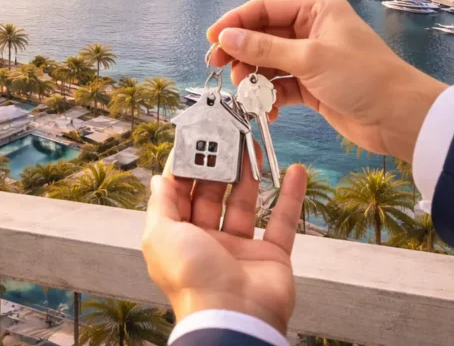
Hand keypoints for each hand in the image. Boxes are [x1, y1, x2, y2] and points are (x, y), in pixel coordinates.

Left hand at [142, 152, 305, 333]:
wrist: (234, 317)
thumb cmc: (192, 279)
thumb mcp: (161, 235)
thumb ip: (160, 204)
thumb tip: (158, 179)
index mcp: (178, 238)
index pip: (180, 194)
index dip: (186, 166)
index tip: (194, 139)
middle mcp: (208, 242)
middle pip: (213, 195)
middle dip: (219, 165)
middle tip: (226, 136)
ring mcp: (240, 249)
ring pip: (246, 203)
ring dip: (250, 174)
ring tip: (254, 145)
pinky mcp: (271, 257)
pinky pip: (283, 222)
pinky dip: (291, 197)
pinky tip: (296, 171)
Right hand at [207, 0, 446, 162]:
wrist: (401, 118)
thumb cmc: (364, 78)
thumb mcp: (310, 59)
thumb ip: (264, 49)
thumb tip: (225, 38)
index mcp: (316, 11)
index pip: (265, 9)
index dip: (235, 22)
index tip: (212, 40)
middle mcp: (312, 31)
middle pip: (263, 36)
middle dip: (240, 53)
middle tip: (217, 68)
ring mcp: (312, 59)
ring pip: (269, 63)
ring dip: (253, 78)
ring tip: (244, 93)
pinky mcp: (313, 87)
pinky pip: (280, 86)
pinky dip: (269, 97)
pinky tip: (265, 110)